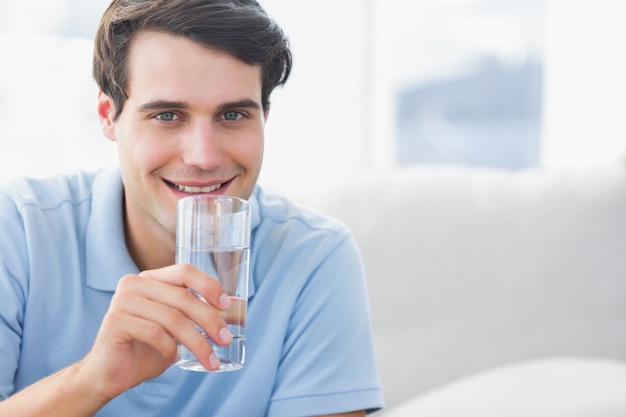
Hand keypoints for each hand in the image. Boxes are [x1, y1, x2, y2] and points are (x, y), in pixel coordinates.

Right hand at [79, 263, 231, 400]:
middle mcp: (134, 283)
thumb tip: (233, 307)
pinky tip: (174, 358)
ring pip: (172, 318)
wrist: (110, 373)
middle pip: (183, 297)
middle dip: (210, 320)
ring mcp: (123, 300)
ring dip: (197, 342)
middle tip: (225, 340)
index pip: (185, 271)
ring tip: (210, 360)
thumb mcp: (175, 327)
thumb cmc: (146, 348)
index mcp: (151, 278)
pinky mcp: (115, 321)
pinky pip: (154, 332)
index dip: (209, 285)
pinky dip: (170, 348)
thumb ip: (195, 313)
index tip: (226, 304)